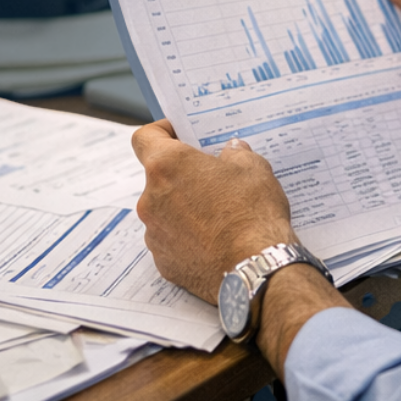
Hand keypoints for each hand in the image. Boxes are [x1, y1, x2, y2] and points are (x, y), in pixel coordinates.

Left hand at [132, 120, 296, 302]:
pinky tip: (215, 239)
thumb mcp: (253, 167)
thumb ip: (236, 153)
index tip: (179, 134)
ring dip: (184, 207)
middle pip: (158, 177)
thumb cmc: (252, 212)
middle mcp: (151, 199)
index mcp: (167, 166)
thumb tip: (231, 153)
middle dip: (182, 174)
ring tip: (219, 213)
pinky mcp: (163, 262)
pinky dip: (187, 236)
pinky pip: (171, 240)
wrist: (256, 268)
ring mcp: (154, 234)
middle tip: (213, 177)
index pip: (145, 137)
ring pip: (165, 210)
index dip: (162, 132)